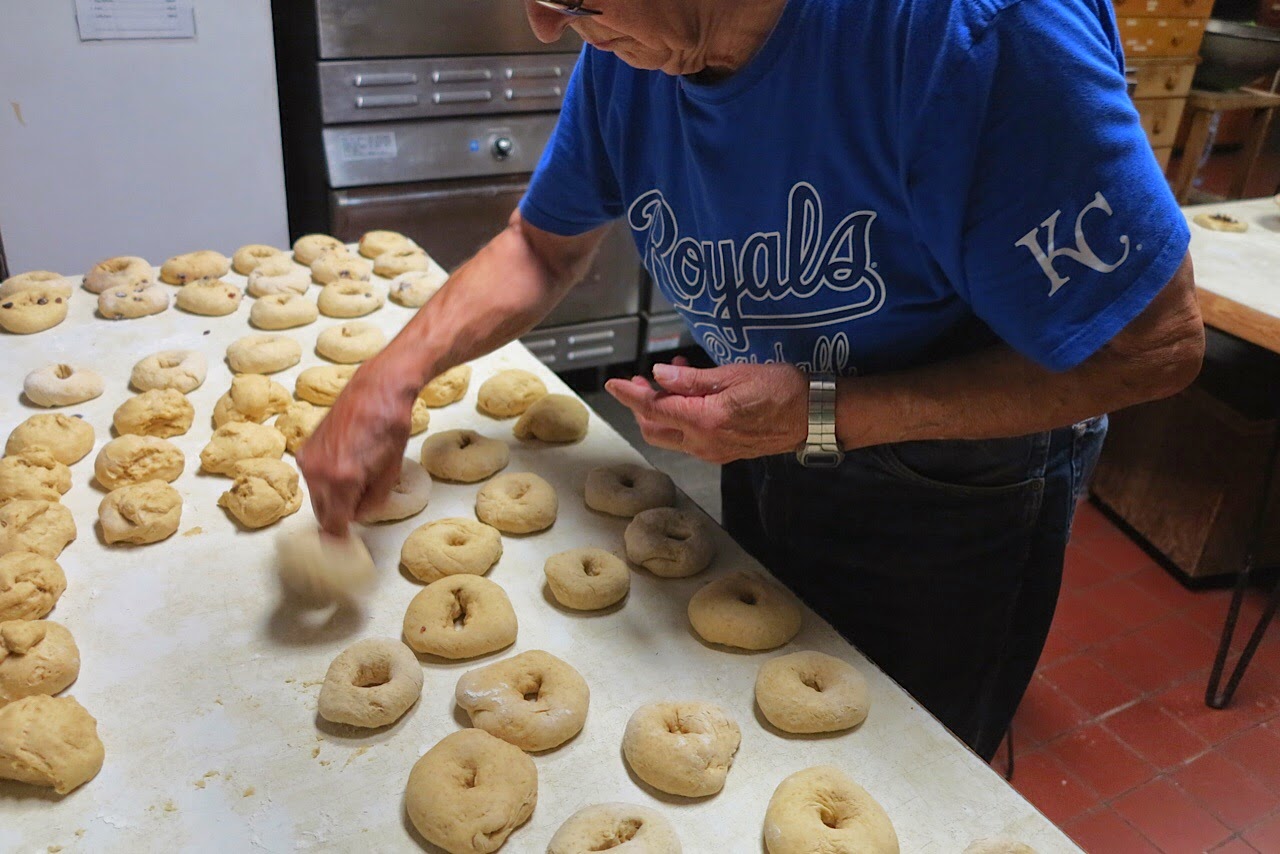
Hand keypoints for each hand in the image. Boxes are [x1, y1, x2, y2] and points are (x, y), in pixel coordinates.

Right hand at [296, 355, 417, 535]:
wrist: (377, 387)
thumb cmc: (390, 425)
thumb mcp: (391, 470)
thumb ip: (374, 501)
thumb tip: (359, 516)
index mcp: (342, 480)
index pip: (335, 526)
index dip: (342, 541)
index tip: (346, 550)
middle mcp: (318, 471)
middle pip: (323, 514)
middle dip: (340, 518)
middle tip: (358, 514)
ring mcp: (308, 458)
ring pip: (317, 496)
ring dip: (334, 499)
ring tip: (359, 481)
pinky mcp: (305, 447)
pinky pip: (314, 477)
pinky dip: (327, 481)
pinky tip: (347, 466)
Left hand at [604, 359, 808, 463]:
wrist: (815, 416)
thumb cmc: (782, 389)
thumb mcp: (735, 374)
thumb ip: (693, 380)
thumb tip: (659, 376)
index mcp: (705, 420)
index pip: (653, 408)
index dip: (629, 395)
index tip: (613, 383)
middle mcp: (705, 442)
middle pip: (653, 430)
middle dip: (641, 405)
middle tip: (642, 380)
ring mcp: (714, 451)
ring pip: (670, 436)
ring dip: (661, 411)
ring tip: (673, 380)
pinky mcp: (723, 453)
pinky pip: (689, 440)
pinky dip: (680, 419)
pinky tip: (691, 397)